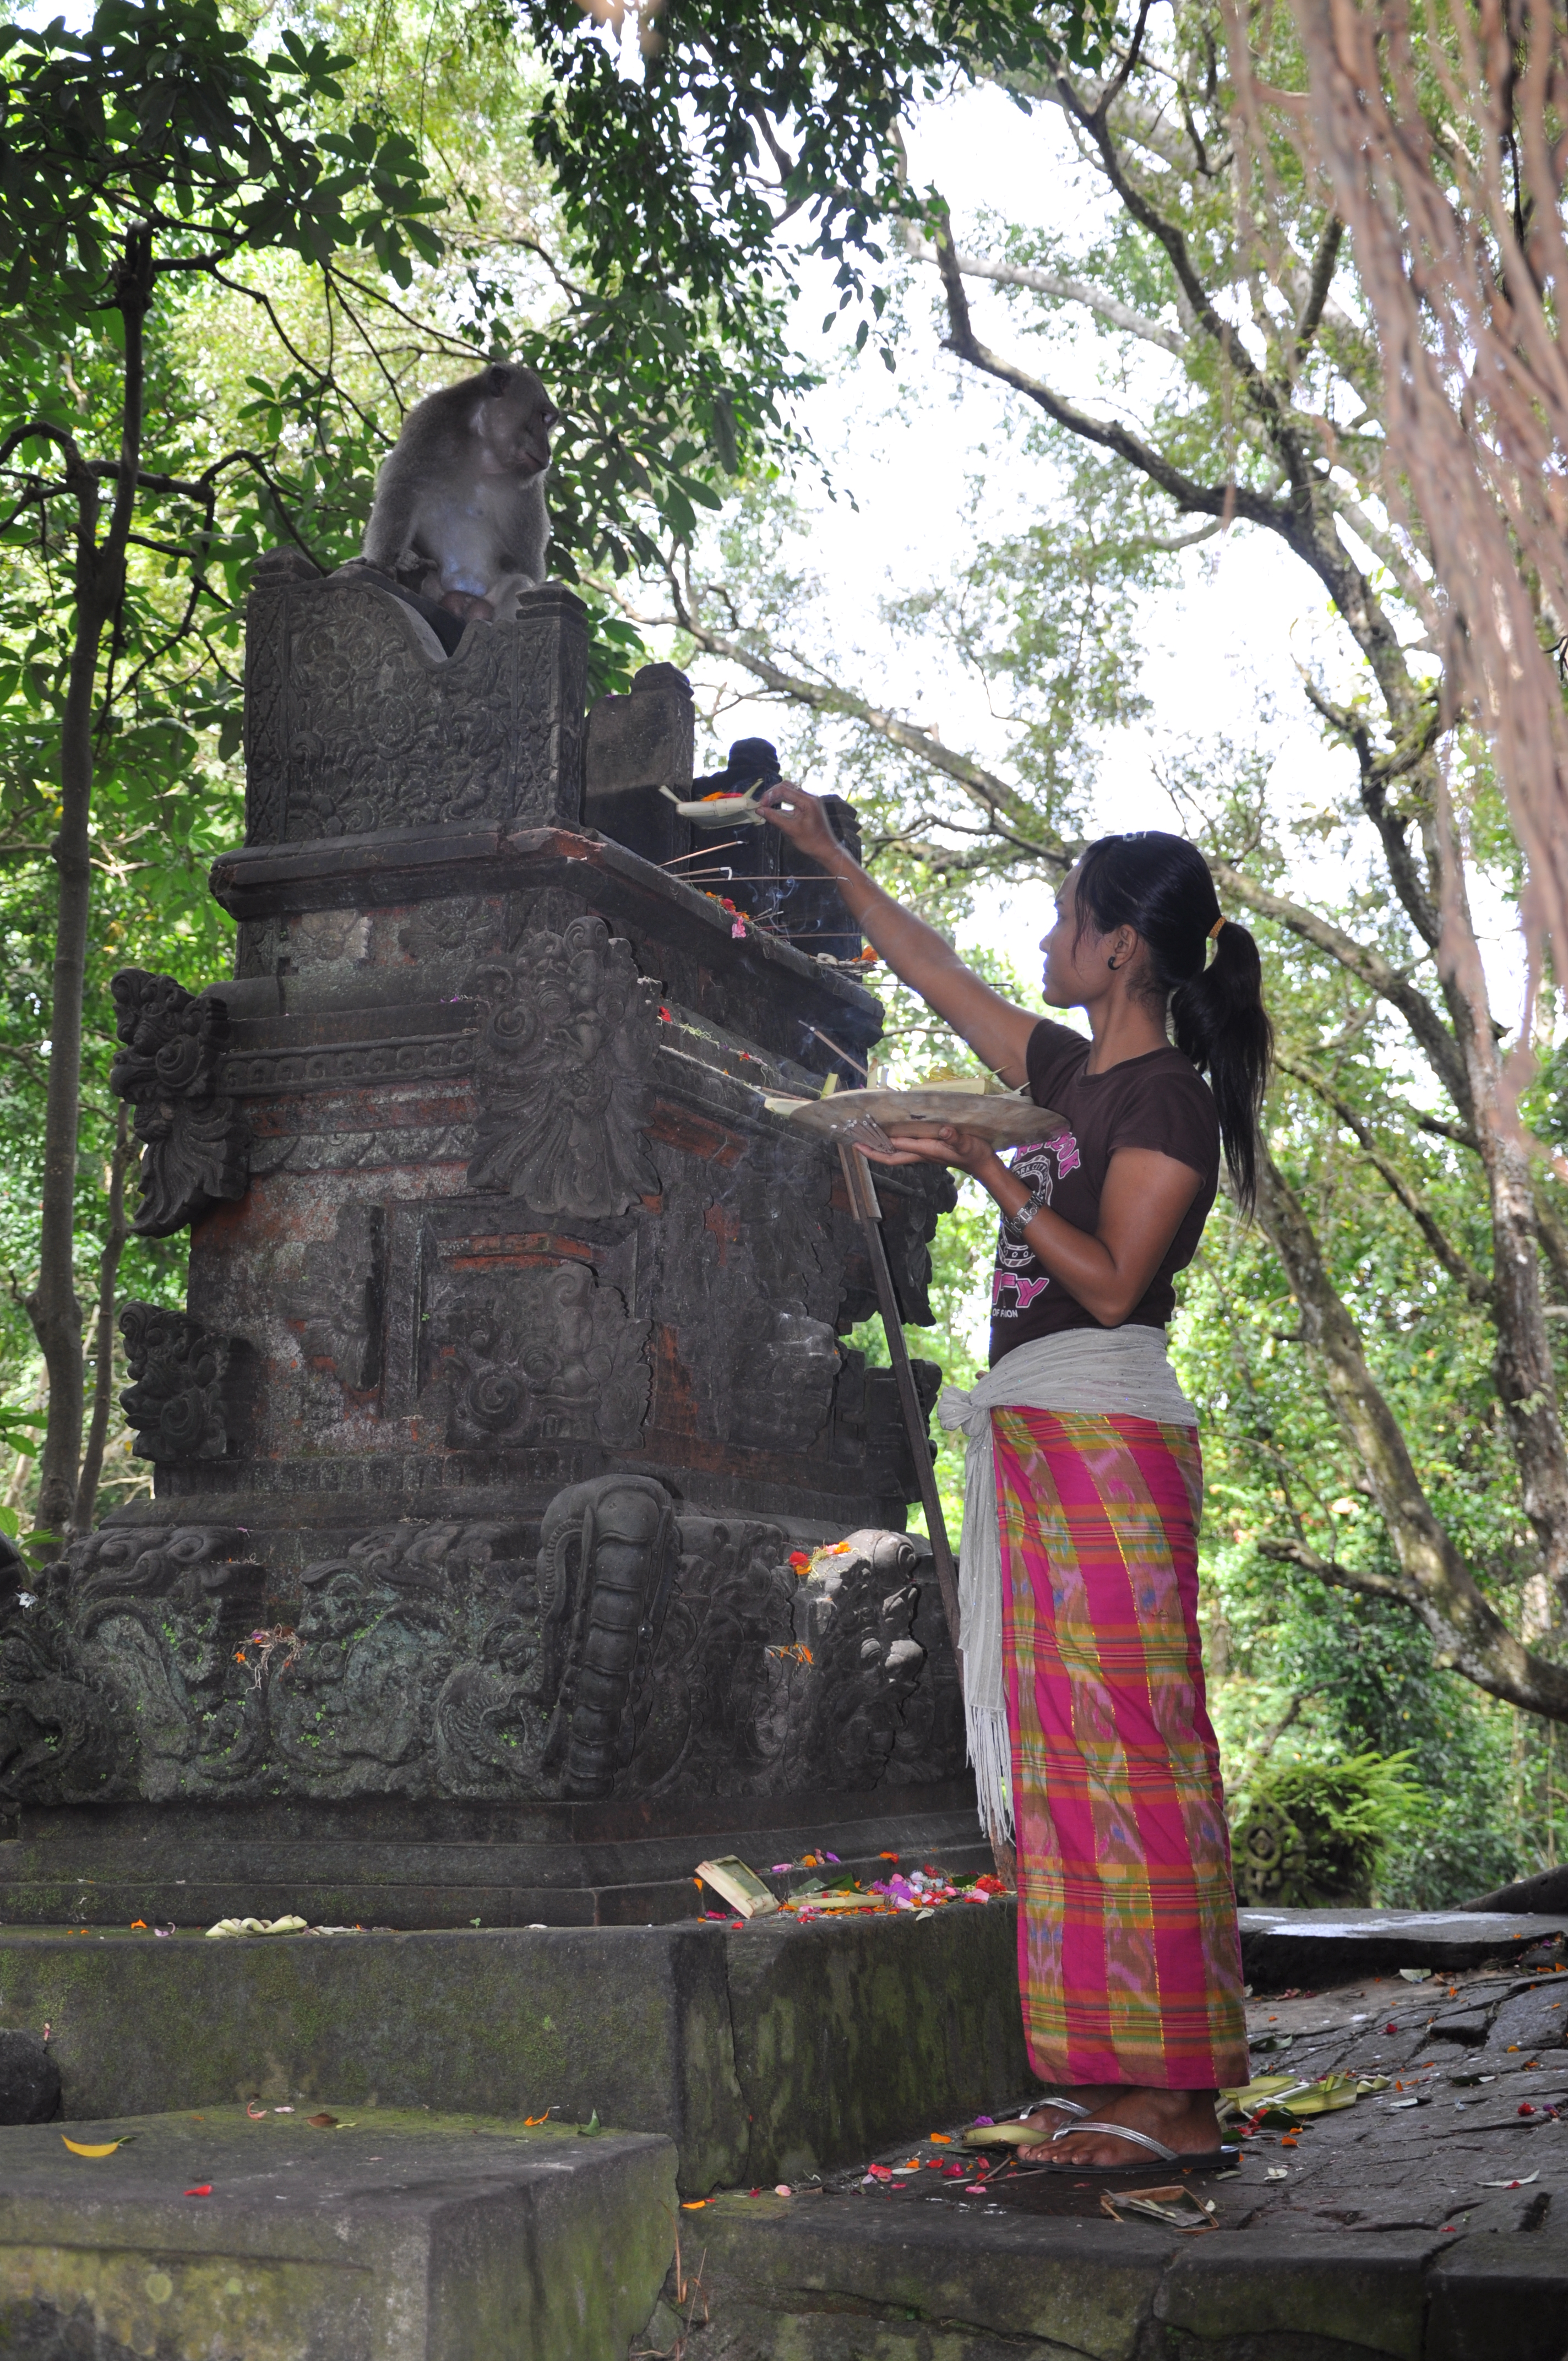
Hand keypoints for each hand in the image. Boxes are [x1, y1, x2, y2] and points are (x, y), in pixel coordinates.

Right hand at [756, 780, 844, 865]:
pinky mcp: (808, 806)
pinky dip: (783, 802)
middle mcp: (810, 797)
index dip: (770, 795)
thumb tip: (760, 810)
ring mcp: (810, 801)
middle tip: (762, 804)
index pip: (784, 790)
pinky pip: (793, 799)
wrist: (826, 850)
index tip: (760, 805)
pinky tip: (775, 809)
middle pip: (787, 787)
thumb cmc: (811, 842)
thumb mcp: (790, 830)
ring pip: (789, 791)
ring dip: (777, 797)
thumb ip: (774, 818)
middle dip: (772, 794)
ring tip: (766, 806)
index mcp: (808, 801)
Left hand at [860, 1125, 1000, 1177]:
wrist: (981, 1163)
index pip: (897, 1148)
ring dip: (879, 1148)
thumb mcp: (966, 1144)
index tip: (864, 1139)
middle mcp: (920, 1154)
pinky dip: (891, 1143)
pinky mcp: (926, 1150)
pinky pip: (902, 1149)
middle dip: (871, 1151)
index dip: (880, 1144)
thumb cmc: (973, 1153)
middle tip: (854, 1143)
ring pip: (894, 1153)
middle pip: (889, 1157)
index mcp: (926, 1151)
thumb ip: (955, 1138)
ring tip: (864, 1139)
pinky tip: (887, 1135)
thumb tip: (945, 1130)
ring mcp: (922, 1153)